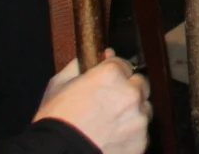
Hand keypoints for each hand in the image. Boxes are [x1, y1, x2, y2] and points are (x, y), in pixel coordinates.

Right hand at [35, 52, 150, 153]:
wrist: (57, 153)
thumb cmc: (55, 121)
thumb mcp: (59, 85)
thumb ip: (81, 65)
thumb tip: (101, 55)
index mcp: (111, 75)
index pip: (124, 64)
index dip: (115, 73)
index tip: (108, 82)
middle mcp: (130, 94)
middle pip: (139, 84)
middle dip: (128, 91)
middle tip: (109, 103)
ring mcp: (138, 119)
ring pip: (143, 109)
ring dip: (131, 113)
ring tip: (110, 124)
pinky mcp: (141, 141)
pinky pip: (141, 132)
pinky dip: (130, 134)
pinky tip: (112, 137)